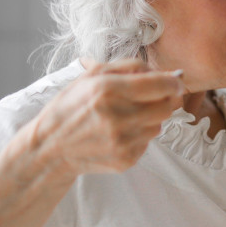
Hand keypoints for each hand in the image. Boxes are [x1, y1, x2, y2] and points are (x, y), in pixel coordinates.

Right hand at [21, 58, 184, 176]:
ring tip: (127, 115)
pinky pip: (148, 142)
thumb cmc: (71, 106)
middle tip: (154, 96)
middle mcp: (117, 117)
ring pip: (160, 124)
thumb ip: (131, 67)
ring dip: (151, 117)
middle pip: (168, 106)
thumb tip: (169, 73)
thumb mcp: (92, 76)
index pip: (161, 85)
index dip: (174, 81)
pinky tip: (119, 132)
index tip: (175, 80)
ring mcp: (122, 141)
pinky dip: (140, 134)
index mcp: (107, 90)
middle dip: (166, 98)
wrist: (50, 147)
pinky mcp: (126, 159)